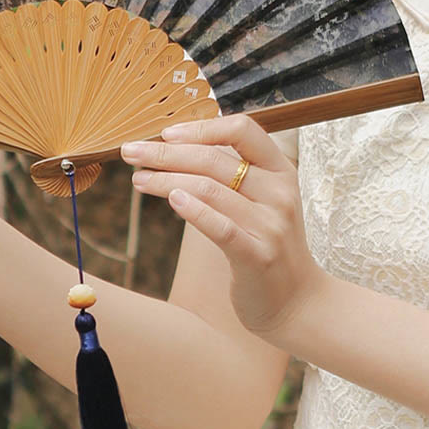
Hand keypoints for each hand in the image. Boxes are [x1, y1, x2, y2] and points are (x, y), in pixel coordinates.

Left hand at [121, 115, 326, 340]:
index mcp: (280, 170)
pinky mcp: (258, 255)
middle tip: (131, 151)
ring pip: (209, 189)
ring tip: (138, 179)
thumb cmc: (264, 242)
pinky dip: (193, 210)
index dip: (201, 127)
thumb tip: (174, 147)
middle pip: (213, 159)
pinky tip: (171, 200)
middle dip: (165, 153)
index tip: (165, 133)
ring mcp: (271, 224)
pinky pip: (220, 227)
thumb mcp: (259, 199)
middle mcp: (279, 192)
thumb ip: (230, 174)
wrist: (297, 301)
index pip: (242, 129)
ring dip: (166, 180)